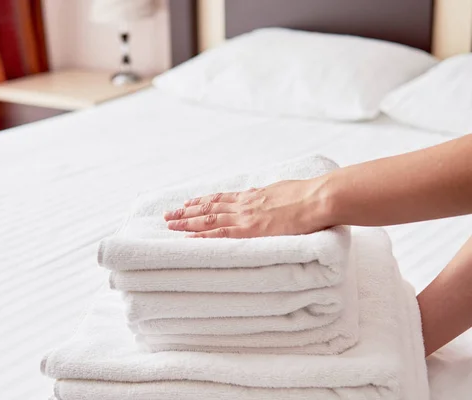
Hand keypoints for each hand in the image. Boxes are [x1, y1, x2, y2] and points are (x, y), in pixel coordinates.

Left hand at [164, 178, 332, 237]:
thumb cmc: (309, 195)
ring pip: (209, 219)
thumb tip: (266, 195)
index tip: (188, 203)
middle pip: (209, 208)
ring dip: (187, 222)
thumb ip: (271, 195)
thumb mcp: (284, 190)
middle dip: (187, 212)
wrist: (318, 199)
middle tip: (168, 215)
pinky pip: (220, 234)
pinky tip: (188, 238)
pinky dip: (202, 236)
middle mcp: (245, 205)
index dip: (202, 201)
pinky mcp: (251, 230)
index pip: (221, 199)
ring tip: (170, 224)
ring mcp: (246, 217)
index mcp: (253, 196)